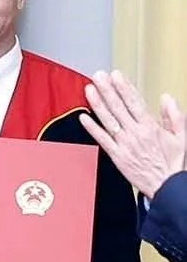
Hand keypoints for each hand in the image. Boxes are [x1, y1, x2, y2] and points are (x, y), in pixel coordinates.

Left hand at [82, 71, 186, 199]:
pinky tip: (84, 117)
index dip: (124, 88)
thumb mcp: (182, 137)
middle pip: (118, 108)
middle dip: (107, 90)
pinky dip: (92, 128)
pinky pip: (102, 140)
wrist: (167, 186)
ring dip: (97, 104)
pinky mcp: (116, 156)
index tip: (116, 75)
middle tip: (98, 76)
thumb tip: (167, 98)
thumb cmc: (173, 163)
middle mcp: (135, 134)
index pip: (135, 103)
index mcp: (151, 128)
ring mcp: (124, 144)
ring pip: (108, 120)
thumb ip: (174, 116)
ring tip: (89, 89)